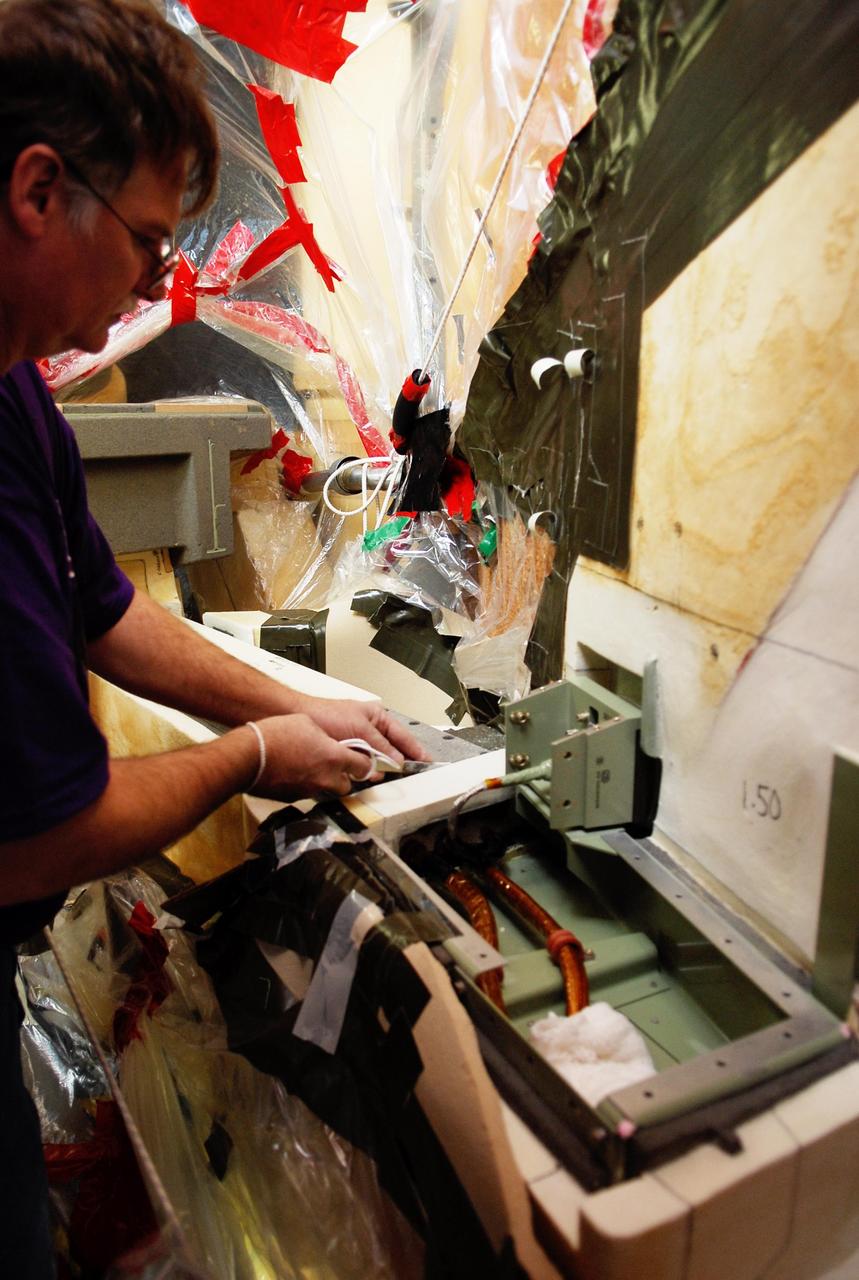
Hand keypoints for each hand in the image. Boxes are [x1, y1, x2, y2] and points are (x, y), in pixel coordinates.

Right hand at [249, 714, 378, 798]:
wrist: (247, 756)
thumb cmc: (274, 736)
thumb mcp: (306, 723)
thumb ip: (323, 735)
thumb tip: (326, 739)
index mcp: (334, 757)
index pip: (363, 767)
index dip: (366, 764)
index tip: (365, 762)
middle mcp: (325, 777)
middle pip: (347, 785)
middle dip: (345, 777)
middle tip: (337, 766)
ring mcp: (308, 790)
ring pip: (326, 790)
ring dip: (324, 782)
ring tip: (312, 768)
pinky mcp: (292, 798)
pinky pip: (305, 793)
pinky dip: (304, 785)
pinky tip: (293, 773)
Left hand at [289, 695, 430, 765]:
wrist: (301, 719)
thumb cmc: (329, 716)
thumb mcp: (361, 728)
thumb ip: (381, 745)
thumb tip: (398, 761)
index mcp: (378, 717)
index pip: (402, 735)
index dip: (415, 749)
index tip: (426, 761)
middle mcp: (370, 730)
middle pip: (392, 749)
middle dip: (401, 761)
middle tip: (415, 774)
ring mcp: (359, 743)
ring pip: (378, 759)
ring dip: (384, 768)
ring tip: (396, 779)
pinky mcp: (347, 754)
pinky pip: (363, 765)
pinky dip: (369, 771)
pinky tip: (374, 778)